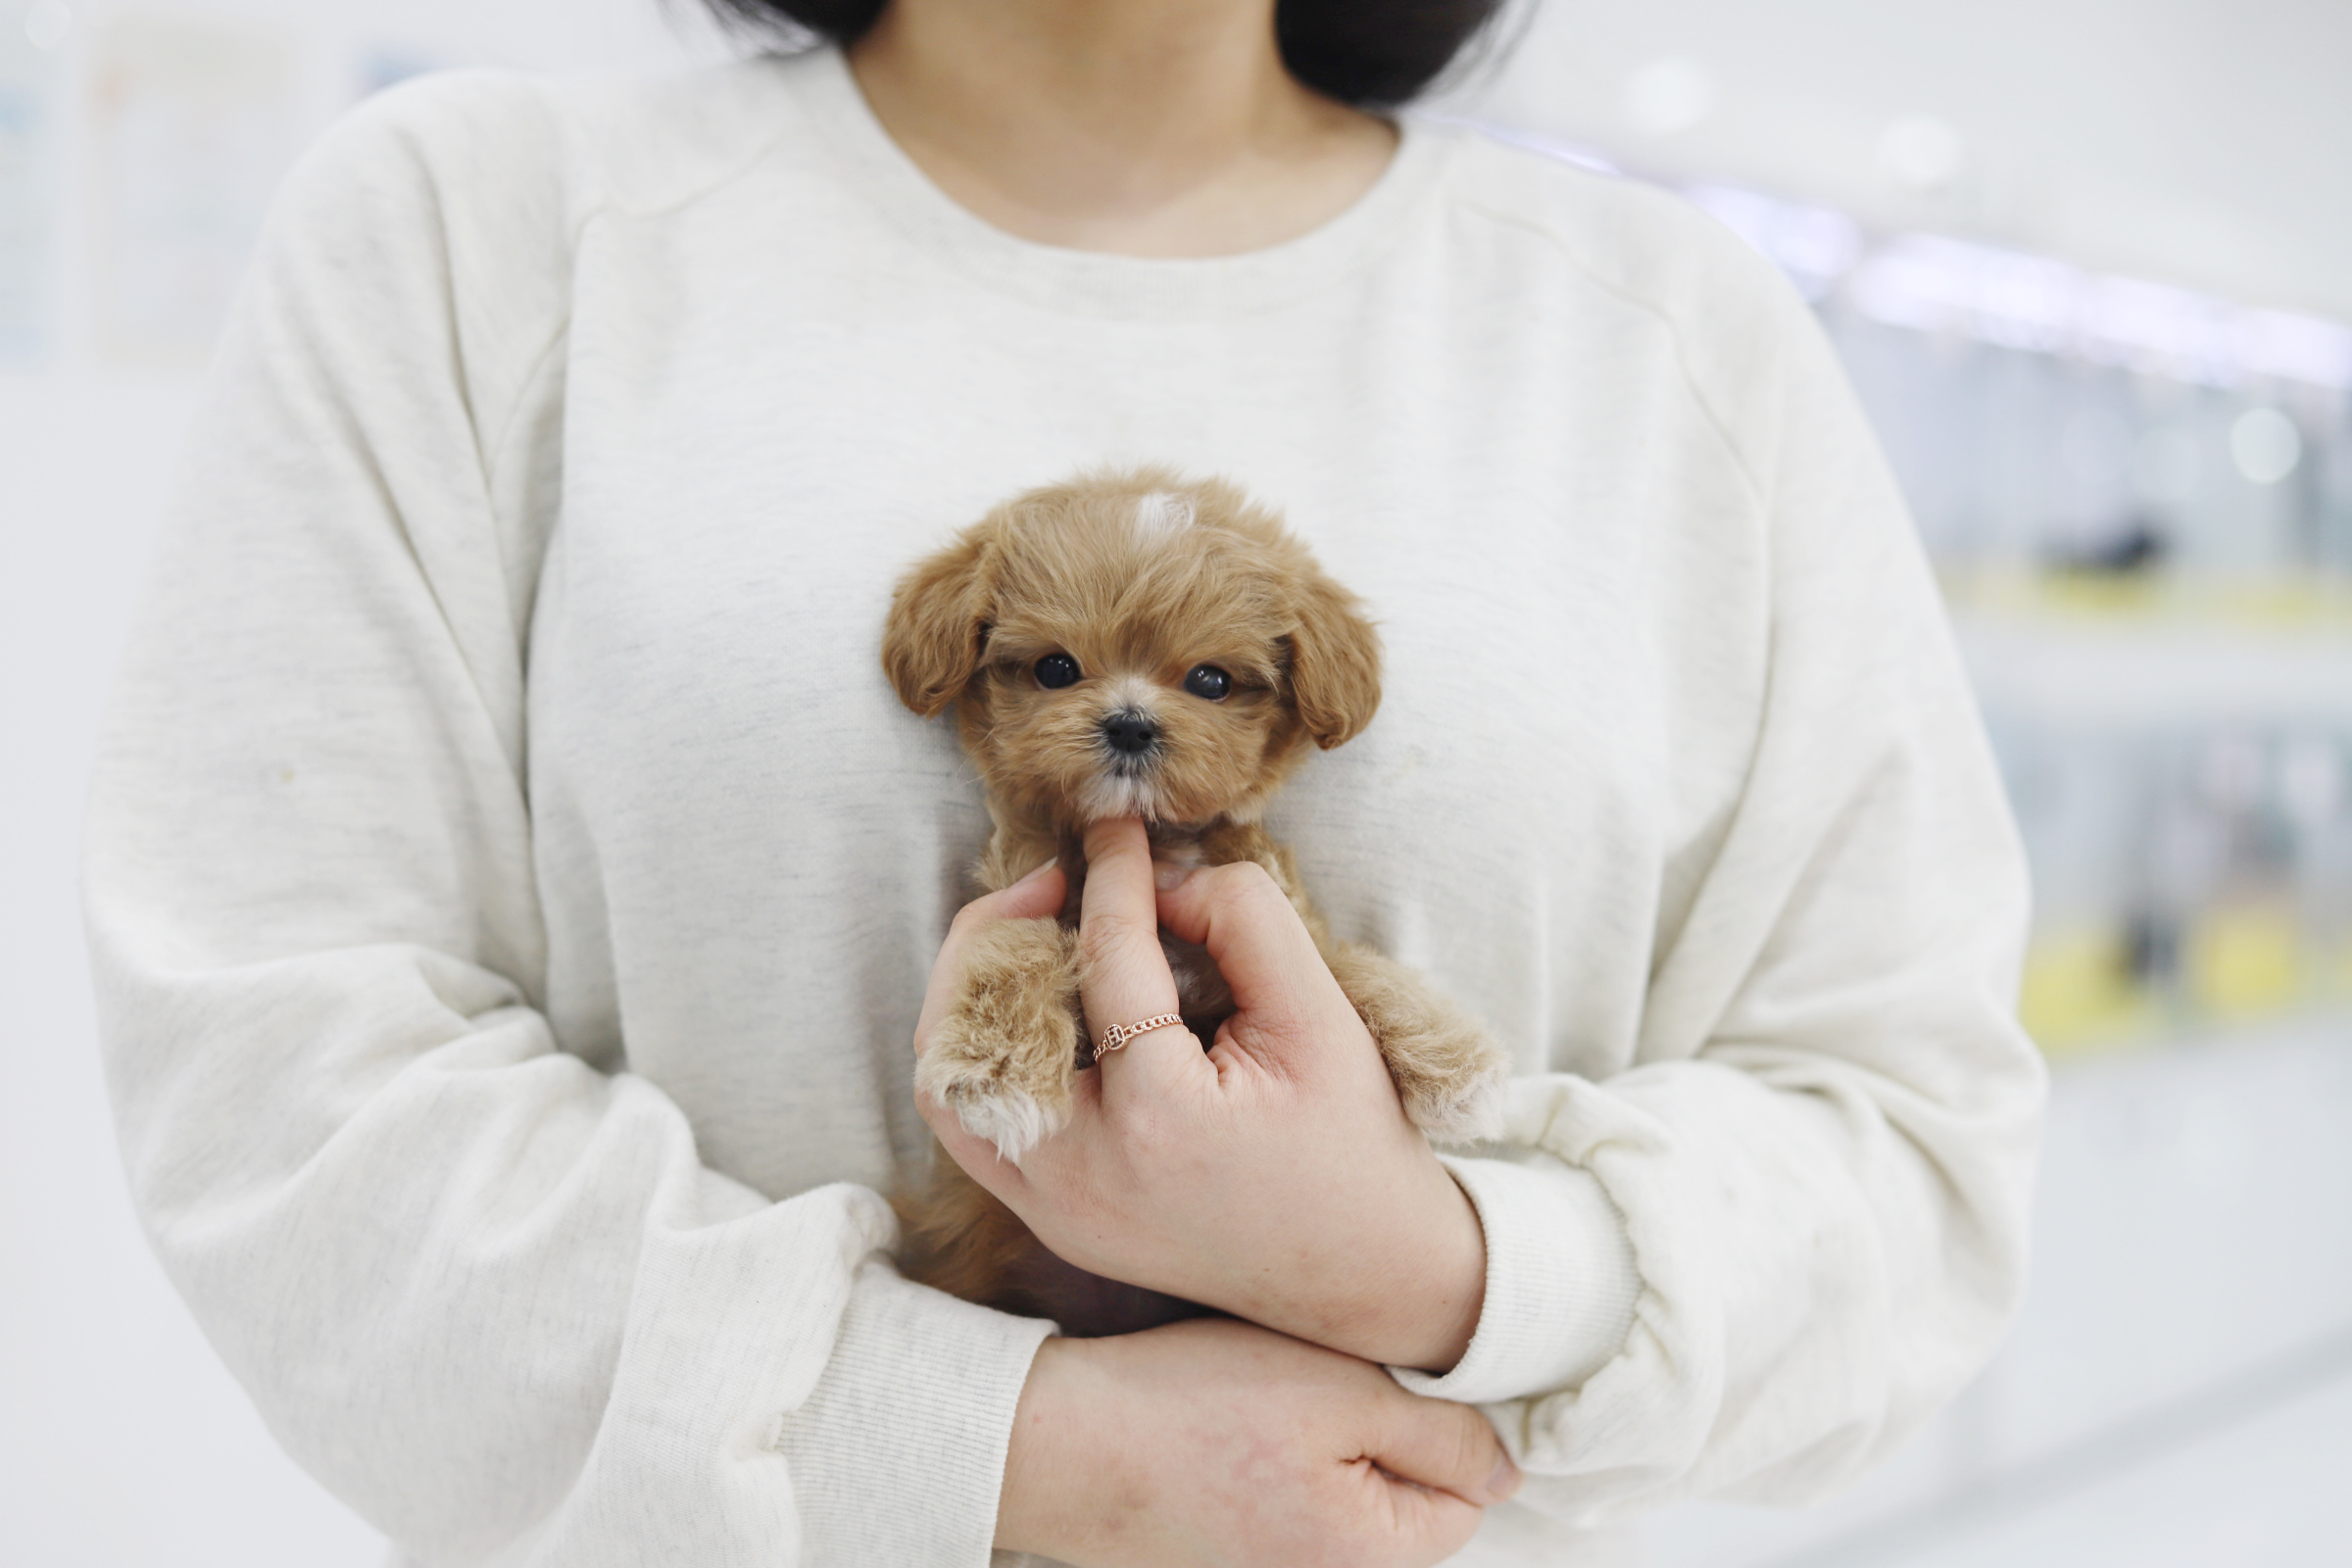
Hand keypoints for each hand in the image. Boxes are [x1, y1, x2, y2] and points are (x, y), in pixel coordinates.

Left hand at [915, 819, 1486, 1370]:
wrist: (1366, 1275)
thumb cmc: (1354, 1144)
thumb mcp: (1321, 1014)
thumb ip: (1242, 921)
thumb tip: (1161, 880)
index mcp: (1159, 1118)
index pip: (1105, 960)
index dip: (1111, 876)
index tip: (1117, 827)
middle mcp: (1084, 1173)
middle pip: (980, 1023)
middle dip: (1001, 929)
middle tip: (1054, 880)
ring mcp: (1055, 1208)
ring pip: (951, 1082)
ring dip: (972, 994)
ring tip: (1031, 938)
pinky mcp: (1050, 1221)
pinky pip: (972, 1127)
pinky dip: (982, 1055)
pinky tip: (1036, 1008)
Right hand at [997, 1319, 1519, 1566]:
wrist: (1057, 1441)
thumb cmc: (1191, 1408)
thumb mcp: (1340, 1393)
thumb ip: (1442, 1434)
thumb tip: (1508, 1469)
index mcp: (1371, 1557)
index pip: (1465, 1491)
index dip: (1431, 1415)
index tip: (1369, 1372)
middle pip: (1404, 1498)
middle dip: (1375, 1432)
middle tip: (1307, 1378)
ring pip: (1343, 1494)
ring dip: (1321, 1443)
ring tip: (1259, 1398)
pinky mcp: (1225, 1556)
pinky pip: (1285, 1503)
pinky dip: (1270, 1462)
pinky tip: (1227, 1425)